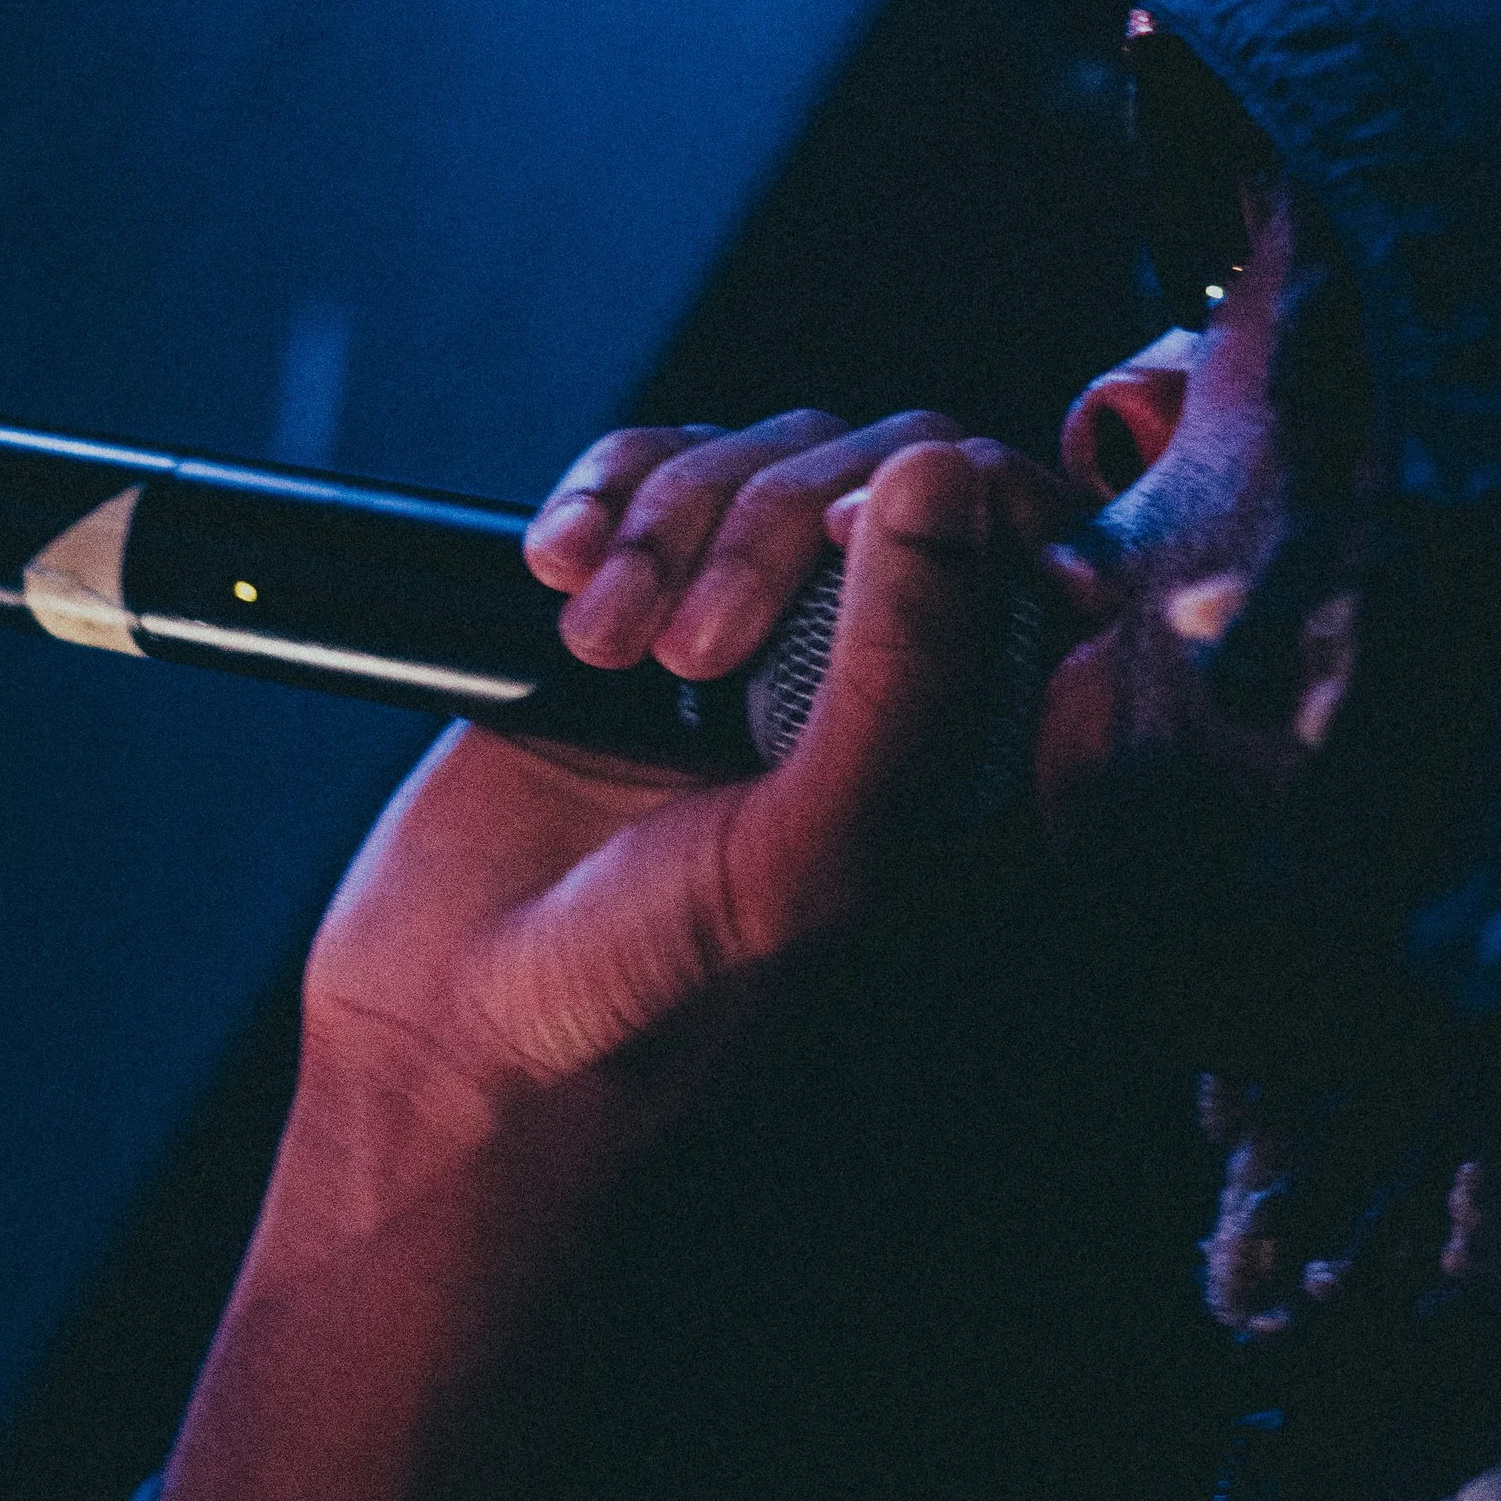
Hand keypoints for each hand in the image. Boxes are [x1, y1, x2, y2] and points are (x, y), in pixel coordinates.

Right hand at [303, 407, 1085, 1119]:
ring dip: (676, 523)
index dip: (969, 503)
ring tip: (607, 652)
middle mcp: (890, 682)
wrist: (461, 1045)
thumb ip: (911, 666)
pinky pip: (654, 468)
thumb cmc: (673, 1005)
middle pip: (895, 467)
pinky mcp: (645, 607)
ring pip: (769, 456)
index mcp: (984, 748)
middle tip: (695, 655)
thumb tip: (942, 468)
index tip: (865, 538)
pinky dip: (605, 497)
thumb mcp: (826, 850)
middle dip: (780, 522)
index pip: (1040, 544)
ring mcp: (767, 638)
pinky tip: (559, 580)